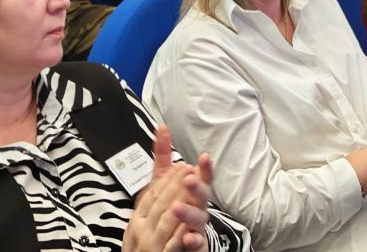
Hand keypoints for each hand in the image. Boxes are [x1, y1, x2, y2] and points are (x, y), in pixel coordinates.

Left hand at [123, 126, 210, 251]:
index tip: (204, 157)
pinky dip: (193, 240)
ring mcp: (198, 227)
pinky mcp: (196, 245)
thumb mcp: (165, 180)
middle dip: (197, 187)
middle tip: (189, 179)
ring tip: (177, 208)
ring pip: (198, 219)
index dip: (204, 168)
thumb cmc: (176, 206)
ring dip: (189, 213)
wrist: (177, 239)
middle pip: (203, 196)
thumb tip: (161, 127)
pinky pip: (197, 243)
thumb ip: (164, 156)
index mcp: (193, 191)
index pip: (201, 177)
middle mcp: (199, 207)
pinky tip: (187, 237)